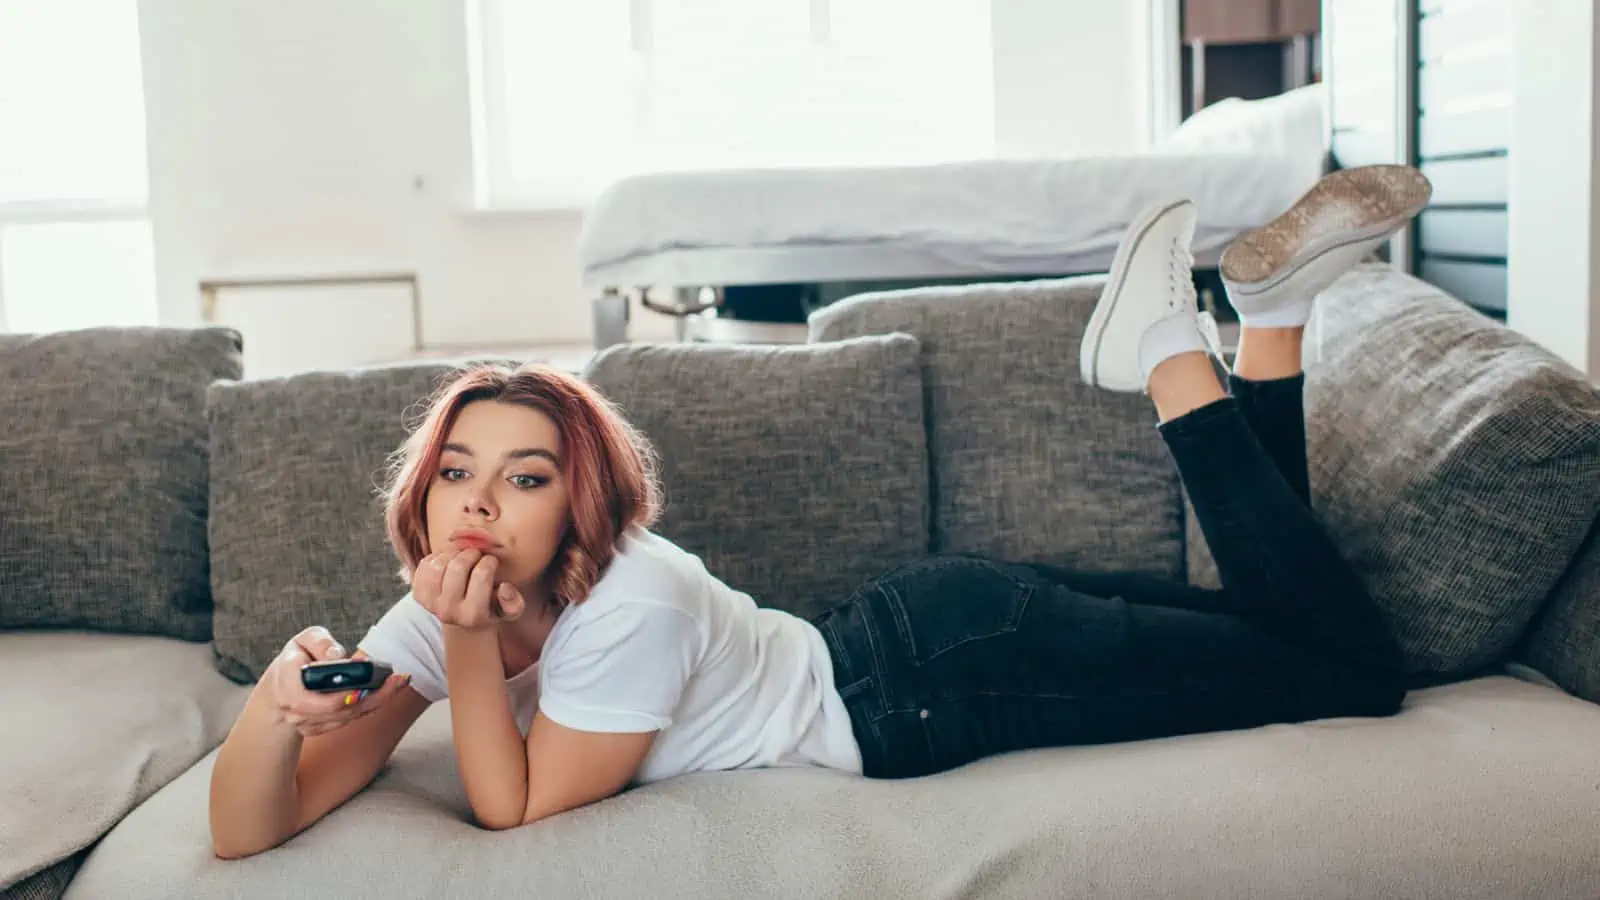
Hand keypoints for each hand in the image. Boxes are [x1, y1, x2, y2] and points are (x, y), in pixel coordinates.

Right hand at [264, 626, 410, 736]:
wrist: (278, 691)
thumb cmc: (295, 660)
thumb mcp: (302, 641)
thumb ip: (319, 642)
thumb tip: (338, 656)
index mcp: (285, 686)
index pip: (310, 700)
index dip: (338, 697)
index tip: (362, 687)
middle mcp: (295, 711)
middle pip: (337, 711)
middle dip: (369, 697)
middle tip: (395, 680)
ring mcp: (308, 724)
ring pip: (347, 717)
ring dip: (376, 701)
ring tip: (399, 681)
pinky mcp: (322, 728)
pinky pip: (350, 719)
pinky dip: (371, 705)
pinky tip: (389, 690)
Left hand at [413, 547, 526, 629]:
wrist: (463, 617)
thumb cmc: (491, 608)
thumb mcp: (509, 610)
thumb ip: (514, 603)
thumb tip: (504, 588)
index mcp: (473, 616)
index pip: (481, 576)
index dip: (489, 561)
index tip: (491, 561)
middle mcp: (448, 612)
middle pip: (457, 567)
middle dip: (471, 553)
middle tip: (477, 553)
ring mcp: (430, 604)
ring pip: (438, 564)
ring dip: (452, 552)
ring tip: (462, 553)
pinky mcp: (418, 594)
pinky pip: (425, 564)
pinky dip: (437, 555)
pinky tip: (449, 558)